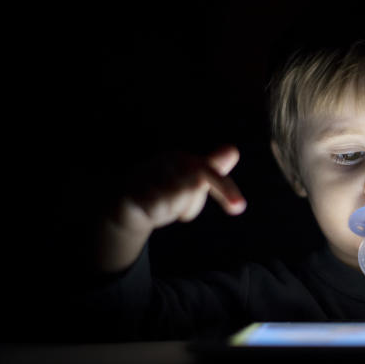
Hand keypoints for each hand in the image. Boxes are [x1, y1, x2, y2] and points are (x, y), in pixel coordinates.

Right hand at [96, 145, 247, 271]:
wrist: (125, 203)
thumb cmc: (162, 192)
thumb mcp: (190, 181)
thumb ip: (212, 169)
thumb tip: (233, 150)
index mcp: (181, 158)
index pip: (209, 173)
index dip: (226, 190)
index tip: (239, 207)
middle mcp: (164, 161)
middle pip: (193, 190)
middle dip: (188, 206)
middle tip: (176, 207)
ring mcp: (146, 174)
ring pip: (175, 201)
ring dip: (171, 210)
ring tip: (159, 205)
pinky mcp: (131, 190)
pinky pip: (156, 208)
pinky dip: (155, 213)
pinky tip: (147, 209)